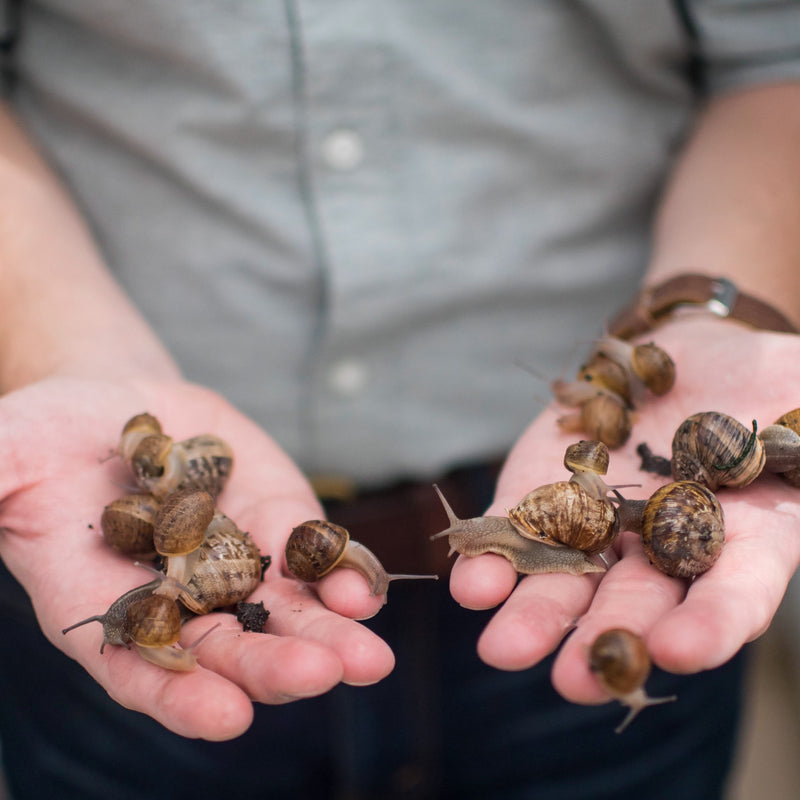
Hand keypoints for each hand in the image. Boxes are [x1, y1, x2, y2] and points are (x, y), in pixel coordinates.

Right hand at [0, 376, 393, 739]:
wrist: (113, 407)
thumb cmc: (42, 438)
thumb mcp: (4, 456)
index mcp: (106, 604)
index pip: (143, 667)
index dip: (181, 695)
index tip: (225, 717)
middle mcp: (178, 599)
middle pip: (229, 648)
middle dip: (274, 665)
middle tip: (319, 676)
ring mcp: (235, 563)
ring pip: (285, 614)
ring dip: (328, 636)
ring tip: (368, 655)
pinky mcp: (275, 523)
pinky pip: (313, 557)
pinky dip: (340, 575)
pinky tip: (364, 589)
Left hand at [449, 317, 799, 709]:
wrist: (685, 360)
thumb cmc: (765, 384)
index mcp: (741, 541)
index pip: (731, 593)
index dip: (712, 623)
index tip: (682, 650)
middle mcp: (663, 549)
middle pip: (634, 604)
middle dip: (603, 640)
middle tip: (573, 680)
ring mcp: (599, 525)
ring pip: (565, 581)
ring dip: (534, 615)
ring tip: (503, 648)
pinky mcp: (545, 494)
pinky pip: (516, 529)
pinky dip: (492, 557)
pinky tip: (470, 582)